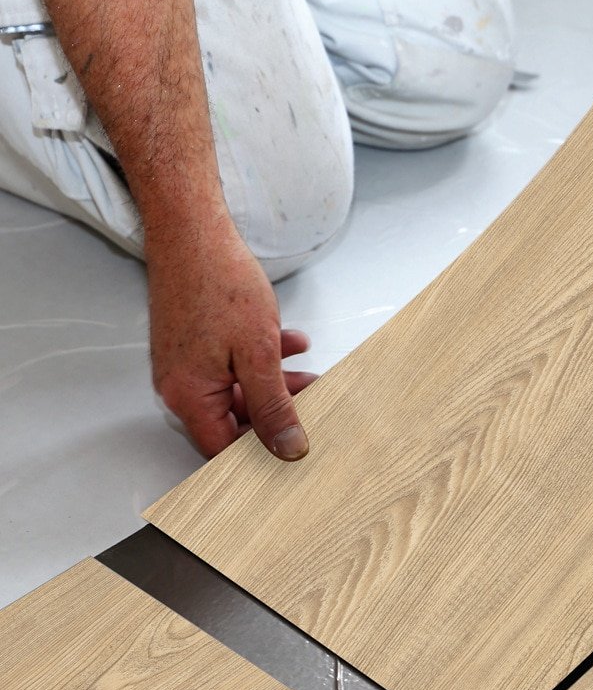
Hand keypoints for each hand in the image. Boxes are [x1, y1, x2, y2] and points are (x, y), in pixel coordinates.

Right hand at [147, 223, 317, 459]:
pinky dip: (263, 360)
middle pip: (233, 421)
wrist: (194, 232)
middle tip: (314, 409)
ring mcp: (186, 364)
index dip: (261, 457)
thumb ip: (273, 406)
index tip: (294, 454)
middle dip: (278, 415)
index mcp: (189, 396)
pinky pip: (232, 365)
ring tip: (313, 378)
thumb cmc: (219, 283)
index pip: (223, 451)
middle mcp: (181, 385)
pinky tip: (292, 344)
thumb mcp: (259, 354)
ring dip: (277, 385)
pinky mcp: (195, 344)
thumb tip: (287, 448)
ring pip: (238, 391)